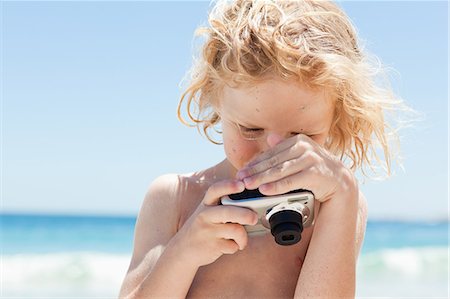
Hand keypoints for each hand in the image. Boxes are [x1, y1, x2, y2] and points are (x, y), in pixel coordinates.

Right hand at [172, 180, 257, 267]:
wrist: (183, 249)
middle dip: (245, 215)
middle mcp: (205, 215)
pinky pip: (233, 245)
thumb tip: (252, 203)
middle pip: (229, 212)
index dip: (228, 186)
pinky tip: (231, 246)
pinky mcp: (211, 246)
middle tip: (254, 218)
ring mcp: (207, 231)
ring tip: (241, 240)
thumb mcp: (208, 213)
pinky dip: (236, 247)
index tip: (241, 185)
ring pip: (235, 230)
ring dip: (243, 237)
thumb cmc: (203, 227)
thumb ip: (225, 206)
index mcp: (206, 204)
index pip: (215, 190)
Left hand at [236, 134, 355, 201]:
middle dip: (254, 171)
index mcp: (298, 141)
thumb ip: (285, 150)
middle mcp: (304, 147)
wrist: (341, 183)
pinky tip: (264, 190)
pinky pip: (292, 181)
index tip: (241, 172)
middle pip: (273, 161)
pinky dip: (277, 186)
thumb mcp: (300, 158)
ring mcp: (311, 159)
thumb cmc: (316, 171)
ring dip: (261, 178)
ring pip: (280, 171)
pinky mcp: (315, 173)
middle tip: (239, 180)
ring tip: (248, 185)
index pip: (270, 153)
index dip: (254, 163)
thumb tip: (270, 137)